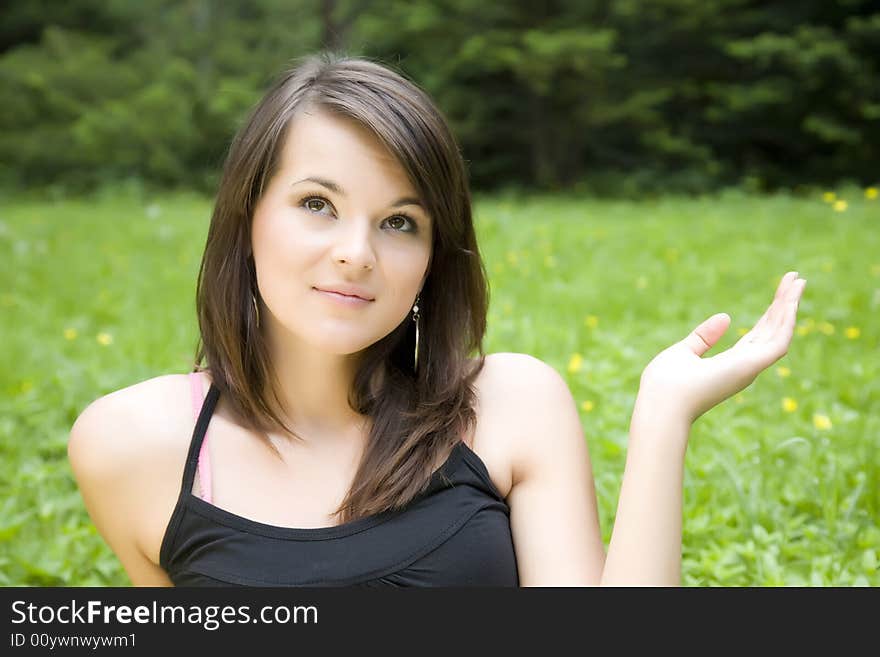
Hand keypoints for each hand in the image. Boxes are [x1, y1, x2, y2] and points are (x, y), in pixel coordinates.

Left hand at [638, 271, 806, 423]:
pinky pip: (777, 342)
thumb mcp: (684, 352)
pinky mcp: (750, 367)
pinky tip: (790, 301)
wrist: (660, 401)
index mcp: (730, 364)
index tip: (780, 292)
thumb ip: (704, 337)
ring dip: (790, 307)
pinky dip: (786, 322)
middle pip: (772, 330)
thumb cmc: (666, 384)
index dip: (770, 314)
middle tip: (797, 278)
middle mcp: (744, 366)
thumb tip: (726, 317)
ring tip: (799, 280)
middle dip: (785, 305)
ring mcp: (749, 367)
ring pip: (780, 333)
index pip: (757, 335)